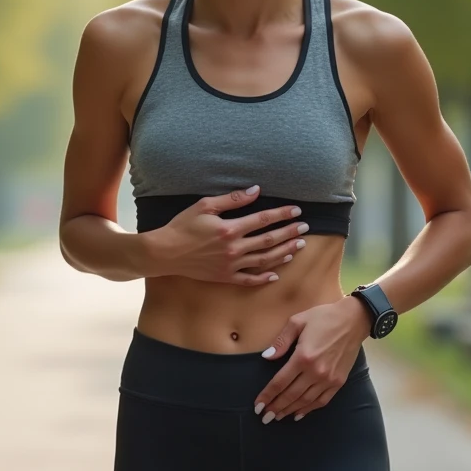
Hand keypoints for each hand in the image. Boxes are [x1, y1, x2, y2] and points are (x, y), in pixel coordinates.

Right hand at [150, 186, 308, 285]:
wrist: (165, 253)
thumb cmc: (182, 226)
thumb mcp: (204, 205)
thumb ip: (232, 199)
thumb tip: (256, 190)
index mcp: (230, 229)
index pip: (263, 220)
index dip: (282, 214)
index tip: (296, 211)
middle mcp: (234, 249)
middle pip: (269, 241)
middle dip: (289, 233)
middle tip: (305, 228)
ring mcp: (231, 265)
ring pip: (264, 260)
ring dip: (283, 253)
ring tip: (298, 247)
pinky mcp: (225, 277)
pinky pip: (249, 280)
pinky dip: (264, 278)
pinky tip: (276, 275)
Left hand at [253, 297, 371, 422]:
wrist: (354, 320)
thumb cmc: (324, 317)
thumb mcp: (297, 321)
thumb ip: (281, 341)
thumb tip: (266, 357)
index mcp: (303, 357)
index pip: (280, 382)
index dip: (267, 395)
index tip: (258, 405)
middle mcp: (315, 372)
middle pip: (291, 395)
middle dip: (275, 407)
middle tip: (264, 417)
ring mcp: (328, 379)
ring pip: (305, 401)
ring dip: (290, 410)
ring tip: (278, 417)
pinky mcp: (339, 381)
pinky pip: (322, 401)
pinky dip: (309, 409)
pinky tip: (299, 414)